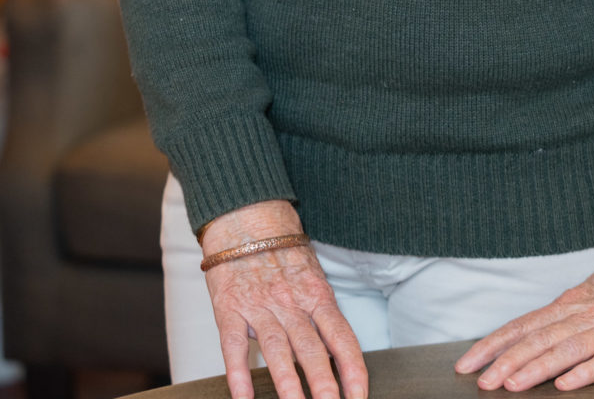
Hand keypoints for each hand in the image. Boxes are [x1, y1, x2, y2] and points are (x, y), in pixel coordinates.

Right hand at [201, 199, 367, 398]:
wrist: (246, 216)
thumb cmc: (282, 249)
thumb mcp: (312, 275)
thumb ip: (321, 311)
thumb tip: (340, 352)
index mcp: (316, 294)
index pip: (341, 336)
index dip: (353, 368)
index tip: (360, 396)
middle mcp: (291, 302)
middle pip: (311, 347)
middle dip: (323, 383)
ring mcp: (260, 305)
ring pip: (276, 348)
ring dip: (287, 383)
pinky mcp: (230, 308)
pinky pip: (234, 344)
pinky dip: (238, 373)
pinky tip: (244, 397)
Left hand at [454, 240, 593, 391]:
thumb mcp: (589, 296)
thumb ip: (562, 317)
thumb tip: (525, 339)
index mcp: (570, 303)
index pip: (524, 325)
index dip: (494, 344)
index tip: (467, 363)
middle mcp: (584, 314)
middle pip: (539, 338)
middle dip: (507, 360)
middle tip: (481, 381)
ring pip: (566, 349)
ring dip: (537, 368)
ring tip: (512, 385)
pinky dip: (585, 372)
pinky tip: (567, 385)